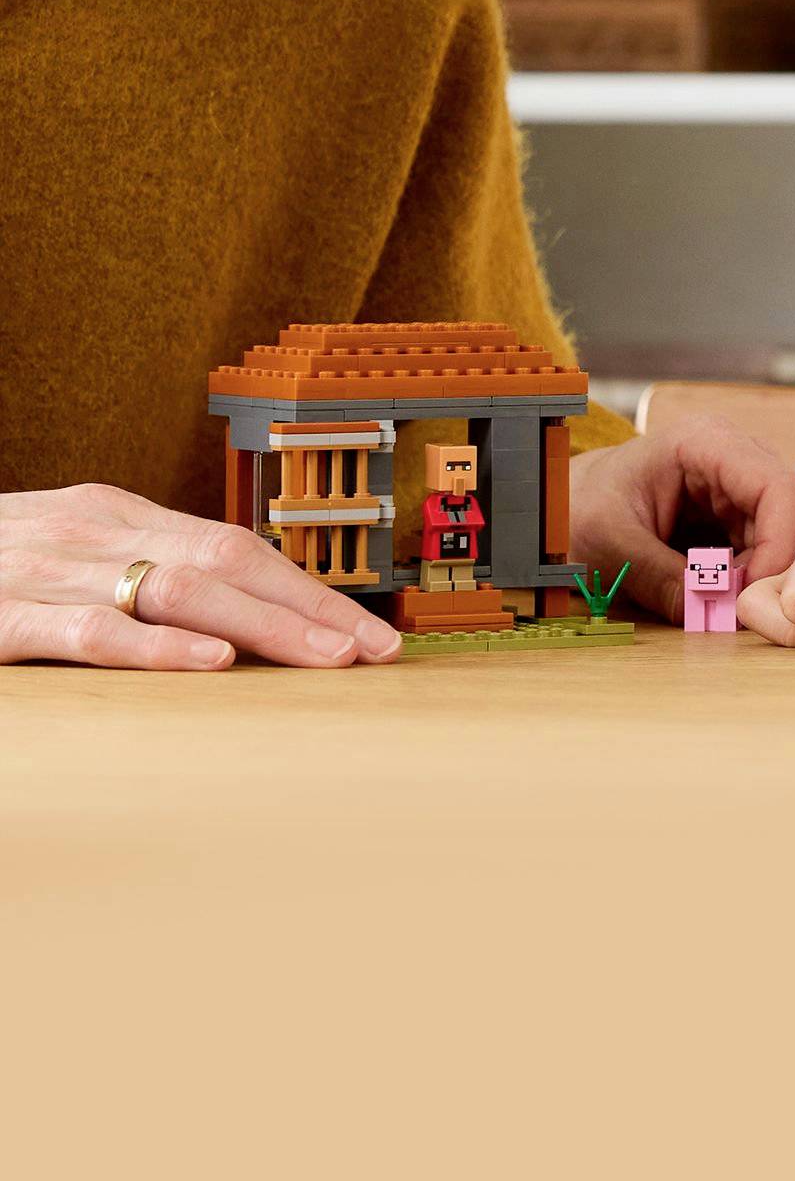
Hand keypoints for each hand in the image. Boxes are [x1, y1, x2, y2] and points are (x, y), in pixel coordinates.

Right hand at [0, 483, 402, 669]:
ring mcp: (46, 571)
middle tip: (372, 650)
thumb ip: (141, 574)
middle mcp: (92, 532)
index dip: (307, 590)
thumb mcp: (71, 557)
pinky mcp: (1, 618)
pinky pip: (90, 630)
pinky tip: (208, 665)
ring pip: (177, 591)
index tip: (370, 633)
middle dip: (308, 609)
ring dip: (261, 627)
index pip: (236, 548)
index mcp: (116, 515)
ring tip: (323, 658)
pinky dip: (155, 648)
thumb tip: (235, 616)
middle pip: (225, 564)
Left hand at [568, 418, 794, 625]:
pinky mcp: (738, 517)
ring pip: (786, 537)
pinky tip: (721, 601)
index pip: (779, 489)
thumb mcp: (609, 544)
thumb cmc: (581, 508)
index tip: (751, 596)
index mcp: (706, 443)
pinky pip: (767, 551)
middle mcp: (737, 459)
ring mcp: (741, 488)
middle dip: (774, 568)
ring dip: (763, 578)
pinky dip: (751, 581)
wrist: (566, 505)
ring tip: (722, 609)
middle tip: (737, 613)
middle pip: (793, 514)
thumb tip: (710, 616)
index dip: (781, 545)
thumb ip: (659, 577)